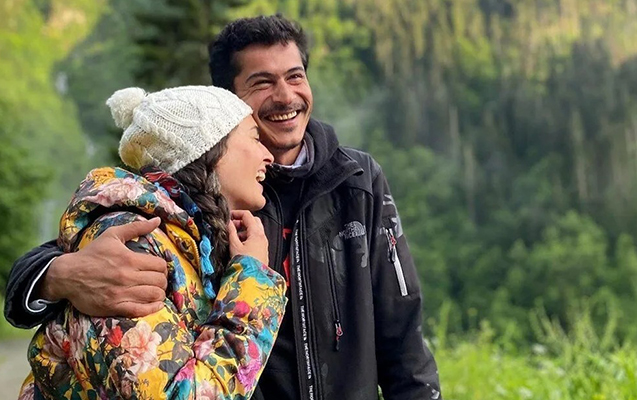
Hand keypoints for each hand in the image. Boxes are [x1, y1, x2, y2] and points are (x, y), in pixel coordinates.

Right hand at [41, 217, 167, 317]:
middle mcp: (127, 277)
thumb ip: (137, 227)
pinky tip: (155, 304)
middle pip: (159, 281)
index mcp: (129, 259)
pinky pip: (140, 311)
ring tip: (156, 291)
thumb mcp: (112, 235)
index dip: (163, 267)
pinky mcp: (113, 307)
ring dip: (160, 294)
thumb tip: (157, 220)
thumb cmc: (91, 254)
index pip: (160, 265)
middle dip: (163, 281)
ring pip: (153, 296)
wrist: (67, 275)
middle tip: (158, 281)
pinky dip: (152, 308)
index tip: (158, 269)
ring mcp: (120, 294)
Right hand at [228, 210, 268, 264]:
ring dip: (245, 229)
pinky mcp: (263, 251)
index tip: (228, 216)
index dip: (237, 213)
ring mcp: (264, 244)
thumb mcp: (234, 246)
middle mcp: (262, 237)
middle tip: (232, 226)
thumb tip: (228, 223)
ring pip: (255, 230)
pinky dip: (248, 237)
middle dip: (242, 221)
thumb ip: (231, 232)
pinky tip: (239, 244)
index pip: (248, 215)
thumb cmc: (244, 263)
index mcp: (256, 233)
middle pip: (254, 221)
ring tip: (234, 236)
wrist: (253, 279)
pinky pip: (256, 239)